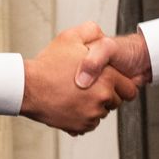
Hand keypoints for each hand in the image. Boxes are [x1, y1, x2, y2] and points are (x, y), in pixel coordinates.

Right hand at [22, 22, 140, 135]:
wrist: (28, 88)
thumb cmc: (48, 64)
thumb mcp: (70, 37)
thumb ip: (92, 31)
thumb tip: (102, 35)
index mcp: (107, 77)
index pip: (130, 89)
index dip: (120, 84)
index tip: (110, 82)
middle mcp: (103, 97)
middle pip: (116, 101)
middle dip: (106, 94)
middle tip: (88, 86)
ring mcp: (92, 114)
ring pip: (102, 112)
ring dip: (94, 106)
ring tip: (76, 94)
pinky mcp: (81, 126)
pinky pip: (90, 124)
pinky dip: (83, 116)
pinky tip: (70, 104)